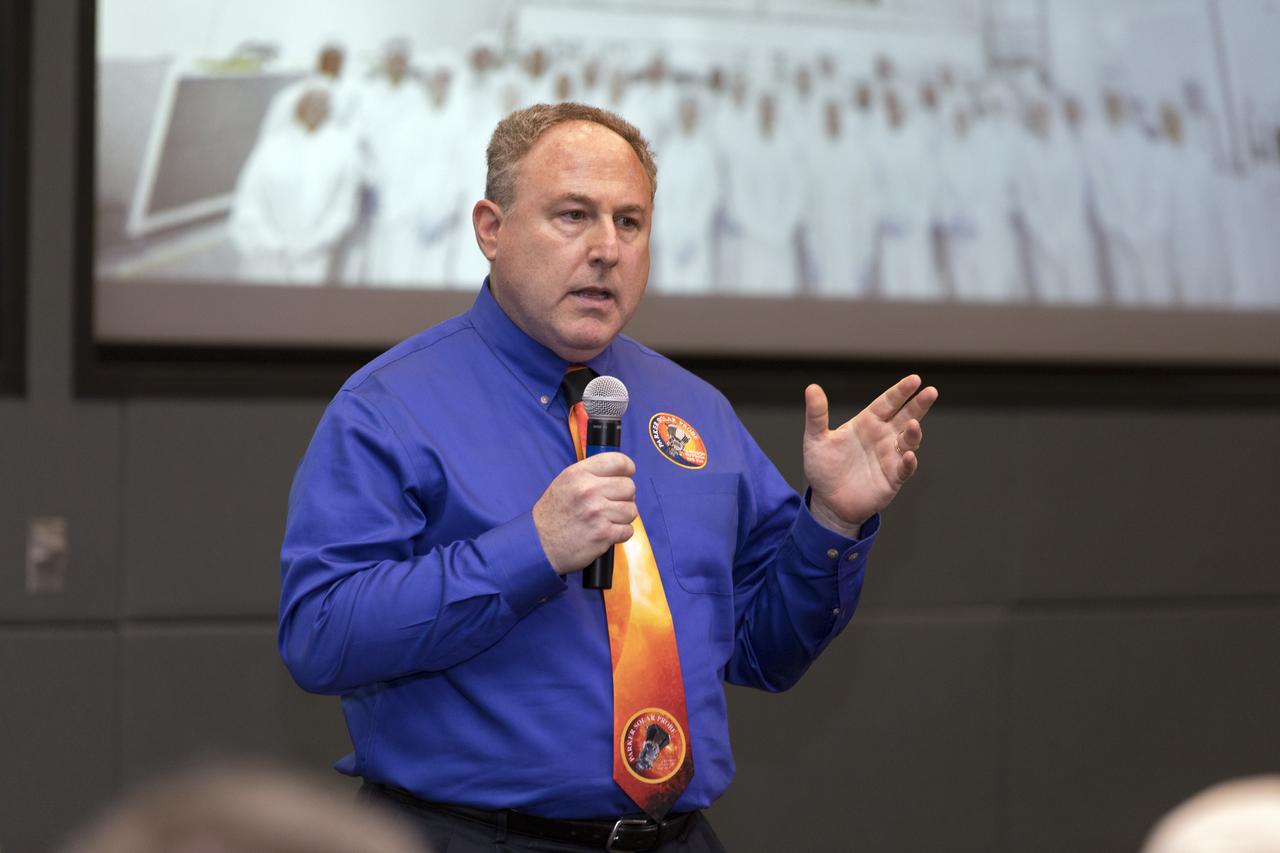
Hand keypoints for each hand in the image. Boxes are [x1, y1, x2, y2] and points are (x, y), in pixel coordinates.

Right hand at [533, 452, 637, 574]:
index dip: (627, 470)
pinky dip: (620, 534)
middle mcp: (588, 490)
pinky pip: (628, 530)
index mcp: (579, 473)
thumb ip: (591, 473)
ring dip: (622, 517)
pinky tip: (605, 532)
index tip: (625, 476)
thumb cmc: (554, 514)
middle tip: (610, 504)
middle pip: (629, 487)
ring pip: (631, 509)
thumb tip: (621, 471)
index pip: (619, 462)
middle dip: (623, 497)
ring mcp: (597, 513)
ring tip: (606, 519)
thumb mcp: (565, 482)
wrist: (540, 544)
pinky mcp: (603, 534)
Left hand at [803, 375, 938, 535]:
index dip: (901, 392)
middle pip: (906, 417)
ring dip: (913, 433)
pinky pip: (905, 468)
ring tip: (913, 425)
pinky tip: (908, 456)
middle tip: (931, 392)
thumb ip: (816, 414)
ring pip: (909, 441)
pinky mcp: (893, 478)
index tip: (915, 379)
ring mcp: (890, 457)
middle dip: (919, 405)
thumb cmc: (823, 468)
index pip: (887, 403)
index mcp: (867, 423)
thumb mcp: (816, 439)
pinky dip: (908, 462)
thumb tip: (812, 388)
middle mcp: (883, 437)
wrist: (828, 501)